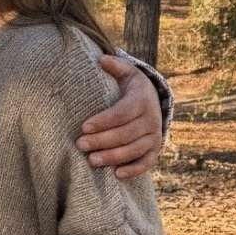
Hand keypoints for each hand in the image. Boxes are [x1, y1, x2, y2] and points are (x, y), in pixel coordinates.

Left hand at [76, 56, 162, 178]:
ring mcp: (155, 136)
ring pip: (133, 150)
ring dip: (112, 157)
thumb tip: (101, 60)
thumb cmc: (132, 87)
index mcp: (142, 100)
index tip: (83, 127)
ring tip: (91, 161)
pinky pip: (146, 163)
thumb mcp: (126, 73)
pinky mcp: (155, 150)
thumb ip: (115, 66)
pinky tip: (116, 175)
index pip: (122, 113)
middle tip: (80, 145)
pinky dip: (133, 170)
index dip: (103, 121)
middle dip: (102, 141)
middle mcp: (152, 119)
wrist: (155, 101)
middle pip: (125, 134)